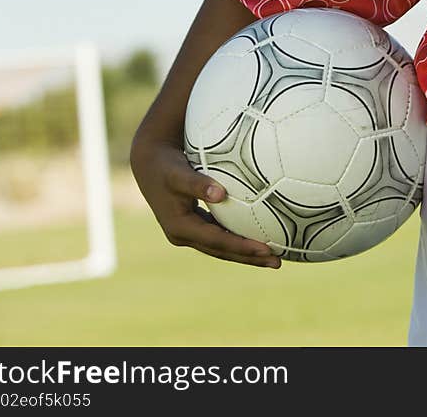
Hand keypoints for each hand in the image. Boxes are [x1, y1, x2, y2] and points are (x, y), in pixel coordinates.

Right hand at [130, 136, 281, 268]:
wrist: (148, 163)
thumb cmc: (166, 166)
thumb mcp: (179, 174)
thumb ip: (198, 183)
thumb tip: (221, 194)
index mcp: (180, 227)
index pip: (218, 242)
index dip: (242, 247)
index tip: (266, 249)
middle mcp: (183, 235)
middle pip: (222, 251)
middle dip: (250, 258)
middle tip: (277, 263)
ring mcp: (188, 233)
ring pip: (222, 247)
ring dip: (246, 253)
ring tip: (273, 258)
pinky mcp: (193, 226)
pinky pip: (219, 237)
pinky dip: (237, 240)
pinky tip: (256, 239)